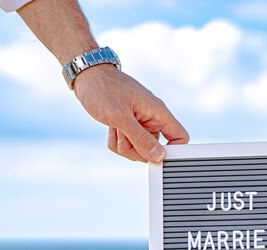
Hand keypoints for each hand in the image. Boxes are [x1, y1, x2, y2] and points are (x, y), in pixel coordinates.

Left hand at [73, 64, 188, 161]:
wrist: (86, 75)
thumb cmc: (103, 89)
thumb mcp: (120, 117)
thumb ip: (140, 138)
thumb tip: (158, 156)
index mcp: (158, 112)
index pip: (181, 137)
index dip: (172, 151)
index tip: (154, 155)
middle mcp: (153, 118)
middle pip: (155, 149)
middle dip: (136, 149)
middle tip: (123, 135)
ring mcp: (141, 122)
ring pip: (139, 148)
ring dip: (124, 144)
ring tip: (115, 127)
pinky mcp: (130, 125)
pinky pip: (128, 144)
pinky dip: (117, 141)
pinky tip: (111, 128)